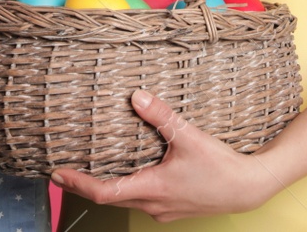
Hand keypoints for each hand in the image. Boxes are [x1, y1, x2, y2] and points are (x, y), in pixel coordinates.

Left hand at [51, 89, 278, 220]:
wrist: (249, 188)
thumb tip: (136, 97)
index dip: (78, 184)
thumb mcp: (189, 137)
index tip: (58, 175)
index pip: (104, 192)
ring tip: (95, 166)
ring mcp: (163, 209)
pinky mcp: (173, 207)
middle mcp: (153, 204)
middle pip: (111, 196)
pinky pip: (144, 198)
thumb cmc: (222, 168)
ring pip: (128, 199)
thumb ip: (161, 116)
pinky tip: (134, 170)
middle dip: (88, 183)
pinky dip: (131, 185)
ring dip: (110, 184)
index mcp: (152, 189)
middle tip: (68, 169)